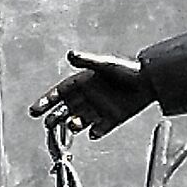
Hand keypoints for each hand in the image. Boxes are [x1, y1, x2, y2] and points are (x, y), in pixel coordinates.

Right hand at [31, 49, 156, 139]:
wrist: (150, 81)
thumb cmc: (128, 70)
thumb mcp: (106, 64)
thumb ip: (87, 61)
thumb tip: (70, 54)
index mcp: (83, 82)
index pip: (60, 93)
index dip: (46, 100)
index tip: (35, 109)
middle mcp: (89, 97)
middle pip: (65, 110)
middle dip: (54, 117)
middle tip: (47, 124)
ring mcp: (99, 109)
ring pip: (80, 121)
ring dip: (74, 124)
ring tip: (73, 125)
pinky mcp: (112, 119)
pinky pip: (100, 129)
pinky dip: (96, 132)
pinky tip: (95, 133)